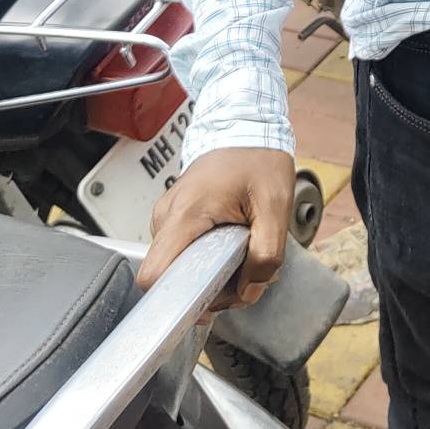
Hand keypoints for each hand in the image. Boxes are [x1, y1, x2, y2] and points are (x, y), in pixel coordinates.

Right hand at [136, 146, 296, 308]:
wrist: (247, 126)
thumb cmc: (258, 159)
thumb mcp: (275, 205)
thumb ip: (267, 254)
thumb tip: (249, 291)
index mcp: (185, 214)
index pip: (154, 274)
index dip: (176, 300)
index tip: (209, 302)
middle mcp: (167, 216)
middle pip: (170, 277)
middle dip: (207, 289)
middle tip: (242, 275)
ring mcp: (169, 216)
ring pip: (178, 267)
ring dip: (211, 274)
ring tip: (241, 254)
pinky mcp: (176, 218)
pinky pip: (184, 252)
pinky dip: (208, 259)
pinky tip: (232, 246)